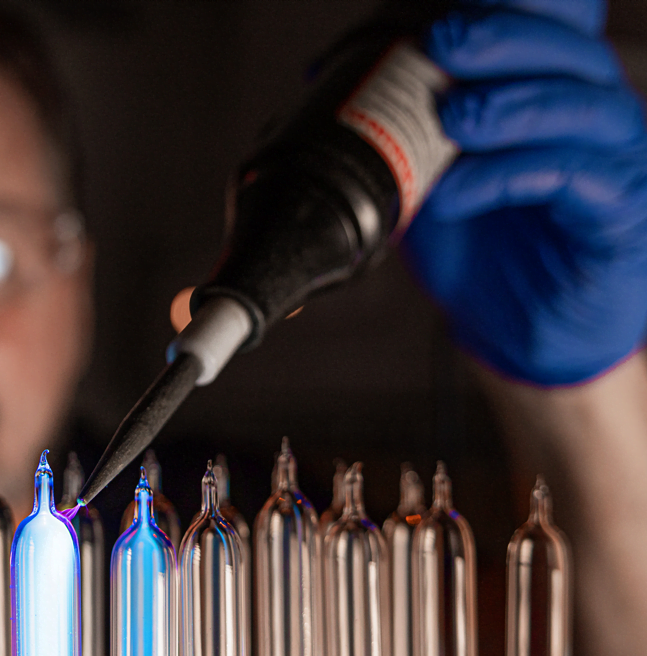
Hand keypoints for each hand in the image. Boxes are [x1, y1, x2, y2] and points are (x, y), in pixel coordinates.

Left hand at [404, 0, 646, 385]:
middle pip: (572, 53)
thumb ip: (400, 128)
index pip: (548, 29)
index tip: (439, 16)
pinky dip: (510, 176)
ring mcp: (618, 166)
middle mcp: (595, 121)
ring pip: (588, 107)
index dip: (507, 11)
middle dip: (505, 36)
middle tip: (444, 40)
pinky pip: (579, 179)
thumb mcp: (428, 176)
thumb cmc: (483, 252)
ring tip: (455, 117)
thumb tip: (328, 85)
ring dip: (514, 104)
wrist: (516, 334)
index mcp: (554, 97)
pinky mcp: (620, 218)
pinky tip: (460, 191)